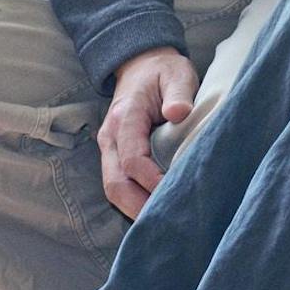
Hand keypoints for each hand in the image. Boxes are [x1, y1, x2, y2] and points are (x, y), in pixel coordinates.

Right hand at [98, 46, 196, 217]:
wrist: (142, 64)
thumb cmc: (164, 71)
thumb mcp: (177, 73)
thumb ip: (179, 93)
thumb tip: (179, 113)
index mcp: (125, 117)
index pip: (132, 159)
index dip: (152, 180)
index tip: (176, 192)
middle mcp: (111, 136)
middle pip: (115, 182)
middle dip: (137, 206)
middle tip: (166, 224)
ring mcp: (110, 147)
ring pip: (113, 187)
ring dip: (133, 208)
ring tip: (160, 225)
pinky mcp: (116, 154)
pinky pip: (119, 182)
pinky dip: (133, 200)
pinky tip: (154, 211)